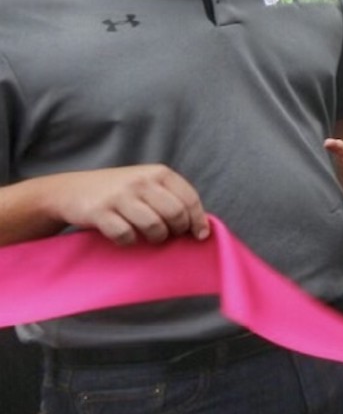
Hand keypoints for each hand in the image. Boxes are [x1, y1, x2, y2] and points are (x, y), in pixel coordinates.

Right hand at [50, 165, 208, 246]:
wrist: (71, 189)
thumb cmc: (119, 191)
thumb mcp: (147, 184)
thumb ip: (171, 197)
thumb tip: (201, 224)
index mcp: (158, 172)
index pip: (189, 198)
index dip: (198, 220)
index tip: (200, 235)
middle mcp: (141, 181)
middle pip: (175, 214)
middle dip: (177, 230)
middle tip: (170, 235)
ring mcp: (120, 196)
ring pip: (154, 226)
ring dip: (156, 238)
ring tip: (150, 237)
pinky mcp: (100, 212)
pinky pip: (126, 235)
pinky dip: (130, 241)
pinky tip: (126, 236)